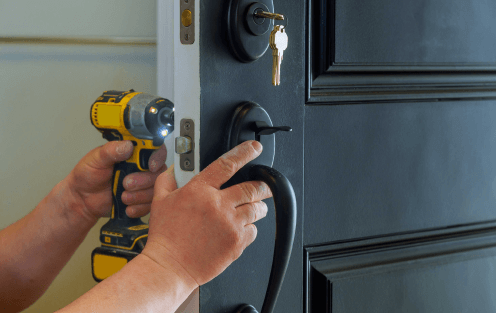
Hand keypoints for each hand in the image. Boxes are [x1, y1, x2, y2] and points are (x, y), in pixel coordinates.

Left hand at [67, 141, 167, 219]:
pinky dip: (139, 208)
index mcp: (132, 153)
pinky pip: (150, 205)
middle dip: (143, 181)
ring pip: (155, 189)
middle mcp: (141, 167)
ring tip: (123, 197)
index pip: (155, 150)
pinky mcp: (142, 200)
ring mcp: (143, 184)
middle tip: (126, 184)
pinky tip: (126, 207)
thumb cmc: (87, 176)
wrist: (82, 199)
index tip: (150, 166)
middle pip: (158, 172)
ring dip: (140, 196)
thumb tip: (127, 145)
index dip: (157, 158)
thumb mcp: (96, 159)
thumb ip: (111, 150)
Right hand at [142, 140, 271, 286]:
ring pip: (257, 209)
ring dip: (258, 206)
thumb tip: (174, 169)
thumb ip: (168, 180)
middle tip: (264, 186)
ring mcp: (229, 224)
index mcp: (199, 190)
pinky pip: (254, 230)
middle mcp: (218, 205)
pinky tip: (241, 229)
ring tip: (254, 208)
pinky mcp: (236, 243)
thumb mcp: (159, 202)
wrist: (169, 266)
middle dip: (262, 186)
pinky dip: (251, 228)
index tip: (254, 148)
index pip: (227, 164)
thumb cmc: (164, 237)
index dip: (244, 153)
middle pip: (251, 187)